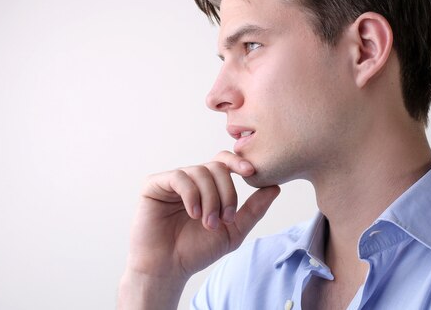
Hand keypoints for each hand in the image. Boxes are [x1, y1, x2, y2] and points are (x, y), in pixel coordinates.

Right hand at [123, 150, 279, 284]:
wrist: (168, 269)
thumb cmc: (197, 251)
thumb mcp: (233, 230)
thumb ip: (254, 209)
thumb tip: (276, 187)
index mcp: (208, 186)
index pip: (225, 162)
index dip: (239, 162)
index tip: (252, 172)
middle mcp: (191, 180)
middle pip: (217, 166)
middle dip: (226, 193)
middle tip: (225, 219)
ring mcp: (172, 181)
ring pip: (200, 171)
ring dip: (210, 199)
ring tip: (208, 222)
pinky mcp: (154, 185)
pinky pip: (179, 177)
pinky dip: (191, 194)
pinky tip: (194, 213)